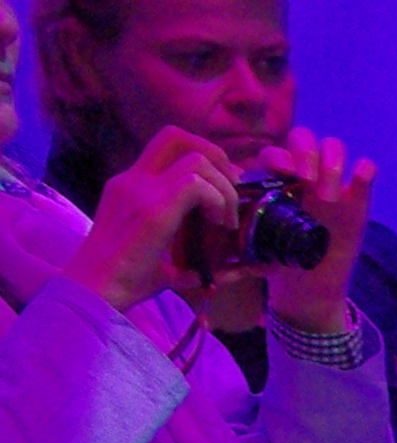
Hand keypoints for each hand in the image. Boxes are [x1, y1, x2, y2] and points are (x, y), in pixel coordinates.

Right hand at [61, 127, 238, 311]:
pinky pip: (197, 184)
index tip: (224, 188)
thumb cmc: (126, 282)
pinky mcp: (152, 209)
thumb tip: (241, 270)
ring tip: (226, 220)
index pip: (166, 146)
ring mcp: (140, 190)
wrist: (94, 292)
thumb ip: (196, 257)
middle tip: (233, 190)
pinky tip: (218, 224)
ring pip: (196, 159)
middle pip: (176, 135)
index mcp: (131, 186)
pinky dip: (218, 200)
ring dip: (224, 187)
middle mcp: (133, 179)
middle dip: (216, 155)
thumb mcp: (164, 261)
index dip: (203, 156)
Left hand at [251, 128, 377, 335]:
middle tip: (308, 182)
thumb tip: (229, 260)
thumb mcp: (254, 254)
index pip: (275, 153)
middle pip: (304, 139)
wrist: (311, 284)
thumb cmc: (278, 262)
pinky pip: (366, 171)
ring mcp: (333, 184)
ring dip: (332, 163)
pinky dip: (365, 171)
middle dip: (305, 154)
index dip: (279, 159)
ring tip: (329, 197)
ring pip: (333, 147)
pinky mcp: (358, 199)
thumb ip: (243, 252)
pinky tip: (359, 180)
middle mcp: (304, 175)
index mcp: (276, 180)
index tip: (284, 176)